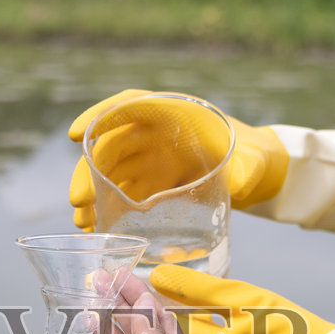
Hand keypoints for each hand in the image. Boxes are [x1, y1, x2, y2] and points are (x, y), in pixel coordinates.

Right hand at [66, 89, 289, 230]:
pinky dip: (108, 210)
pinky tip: (97, 228)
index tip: (77, 135)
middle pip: (111, 145)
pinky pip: (123, 194)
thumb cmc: (256, 156)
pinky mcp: (152, 184)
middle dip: (89, 171)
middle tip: (78, 201)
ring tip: (82, 221)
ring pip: (111, 172)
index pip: (129, 105)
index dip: (100, 117)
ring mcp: (151, 159)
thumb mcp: (255, 160)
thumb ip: (248, 169)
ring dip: (93, 195)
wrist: (257, 173)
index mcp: (174, 112)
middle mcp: (154, 133)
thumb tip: (241, 184)